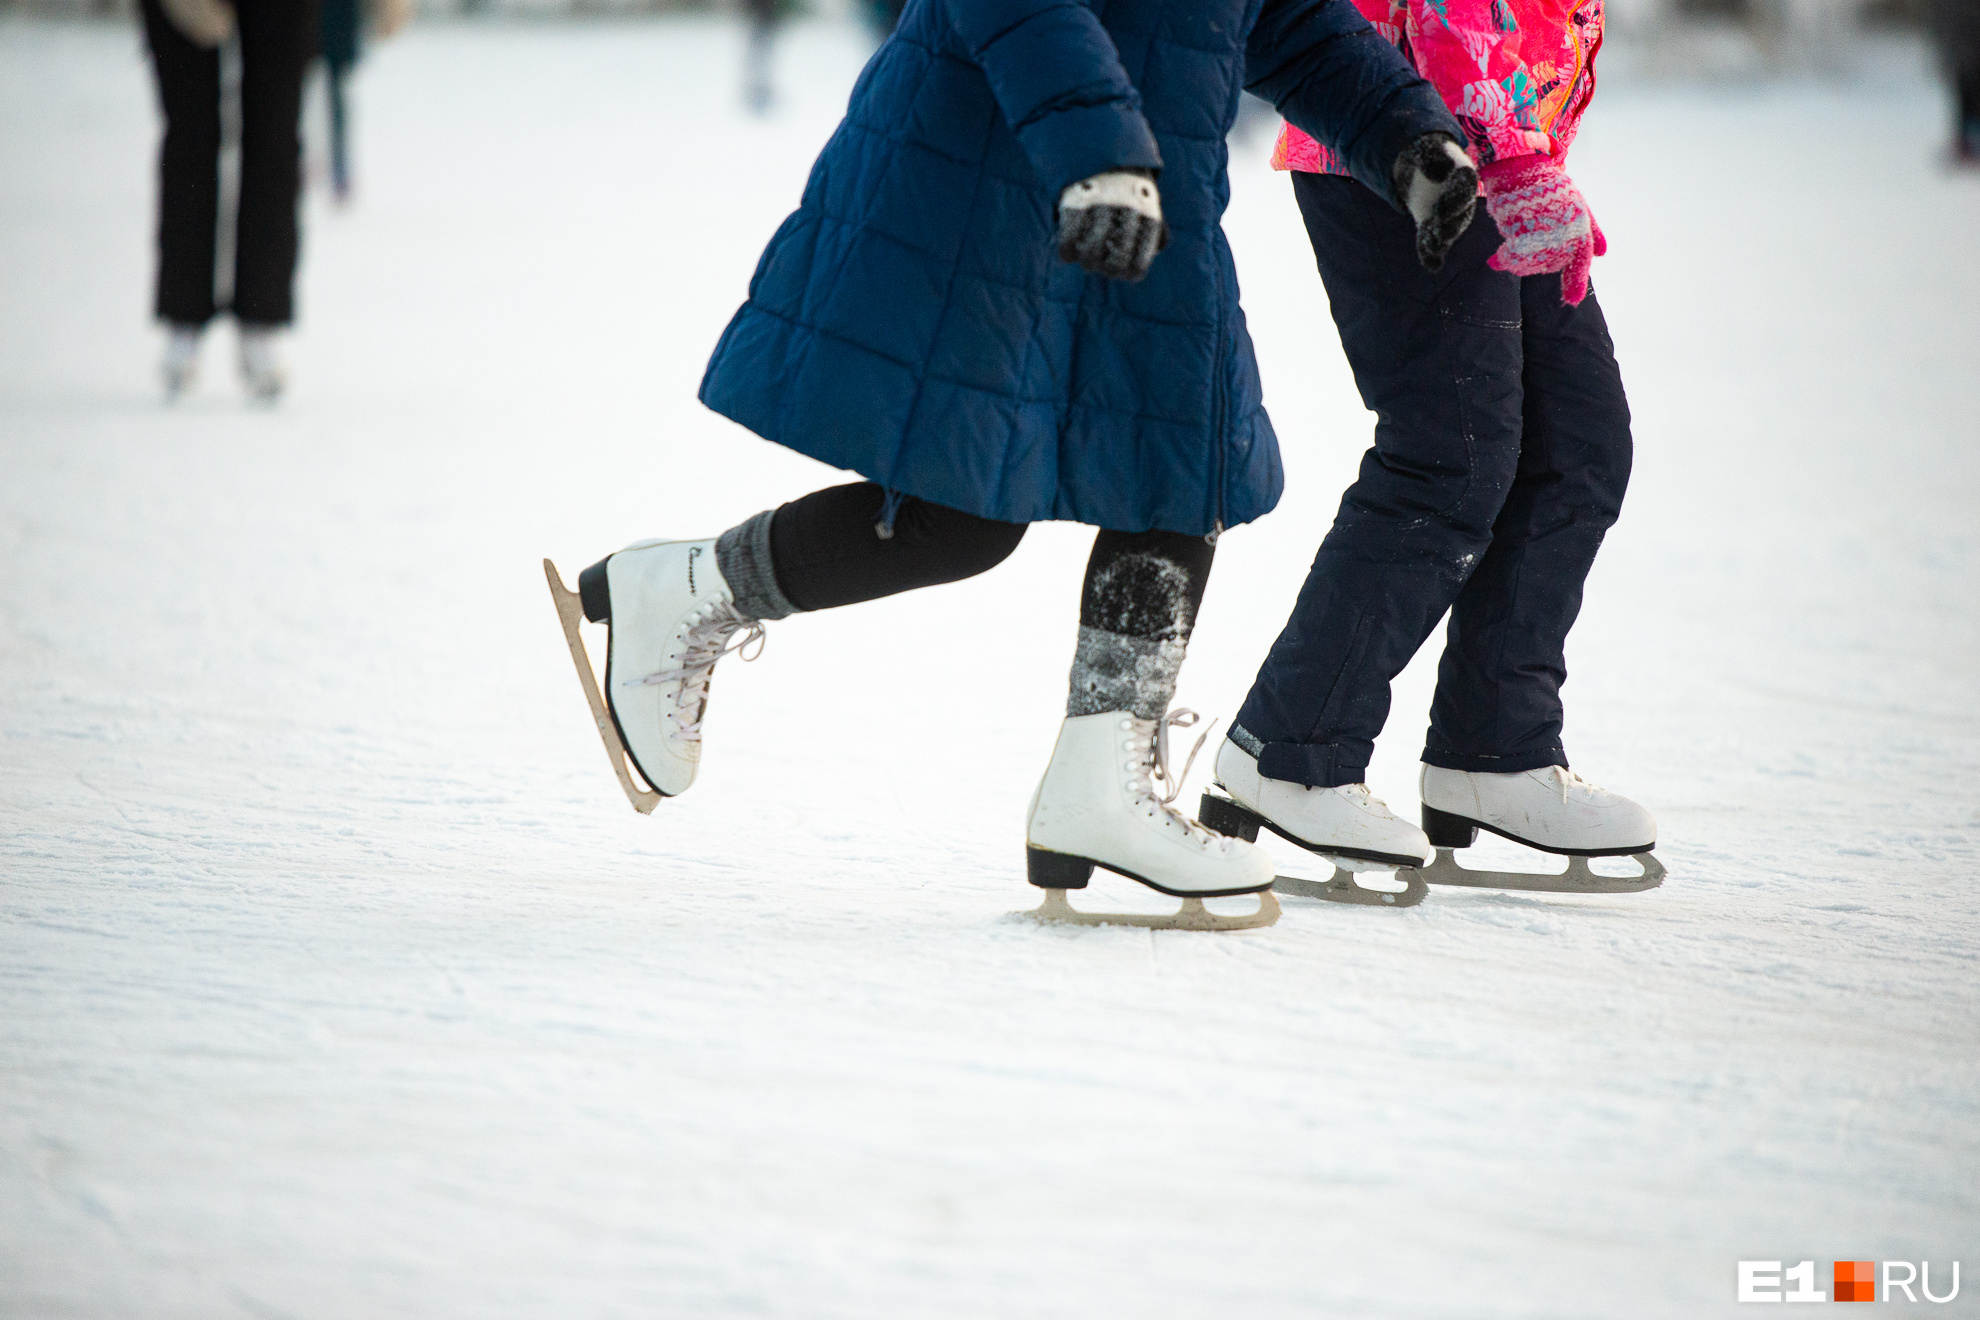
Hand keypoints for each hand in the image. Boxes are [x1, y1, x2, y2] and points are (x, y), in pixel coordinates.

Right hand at [1056, 170, 1168, 281]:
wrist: (1101, 145)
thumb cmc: (1127, 183)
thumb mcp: (1149, 200)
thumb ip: (1156, 227)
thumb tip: (1158, 249)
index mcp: (1148, 214)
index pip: (1140, 261)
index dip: (1131, 272)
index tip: (1125, 271)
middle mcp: (1126, 210)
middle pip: (1115, 262)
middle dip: (1108, 269)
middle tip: (1102, 264)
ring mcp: (1100, 205)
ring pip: (1091, 254)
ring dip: (1088, 262)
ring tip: (1086, 259)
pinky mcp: (1075, 202)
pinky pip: (1068, 241)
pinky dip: (1067, 253)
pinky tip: (1068, 254)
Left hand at [1391, 133, 1477, 272]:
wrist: (1420, 166)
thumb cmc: (1429, 155)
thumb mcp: (1430, 151)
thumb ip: (1434, 160)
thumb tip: (1438, 174)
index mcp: (1464, 178)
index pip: (1464, 191)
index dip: (1454, 203)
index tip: (1440, 212)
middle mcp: (1462, 201)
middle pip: (1459, 215)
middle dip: (1449, 226)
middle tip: (1438, 234)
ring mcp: (1450, 216)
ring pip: (1448, 231)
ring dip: (1441, 242)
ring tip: (1432, 249)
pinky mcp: (1434, 227)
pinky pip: (1434, 241)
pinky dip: (1431, 254)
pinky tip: (1431, 265)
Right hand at [1481, 156, 1607, 304]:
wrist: (1520, 166)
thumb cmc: (1549, 187)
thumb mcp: (1576, 204)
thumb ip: (1590, 230)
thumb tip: (1602, 253)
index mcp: (1580, 223)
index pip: (1581, 258)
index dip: (1575, 281)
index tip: (1572, 301)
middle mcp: (1564, 229)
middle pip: (1550, 265)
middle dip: (1538, 261)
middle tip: (1527, 242)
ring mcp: (1542, 229)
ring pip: (1532, 264)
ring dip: (1520, 262)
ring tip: (1512, 246)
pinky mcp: (1521, 229)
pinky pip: (1514, 258)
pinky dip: (1506, 260)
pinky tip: (1499, 258)